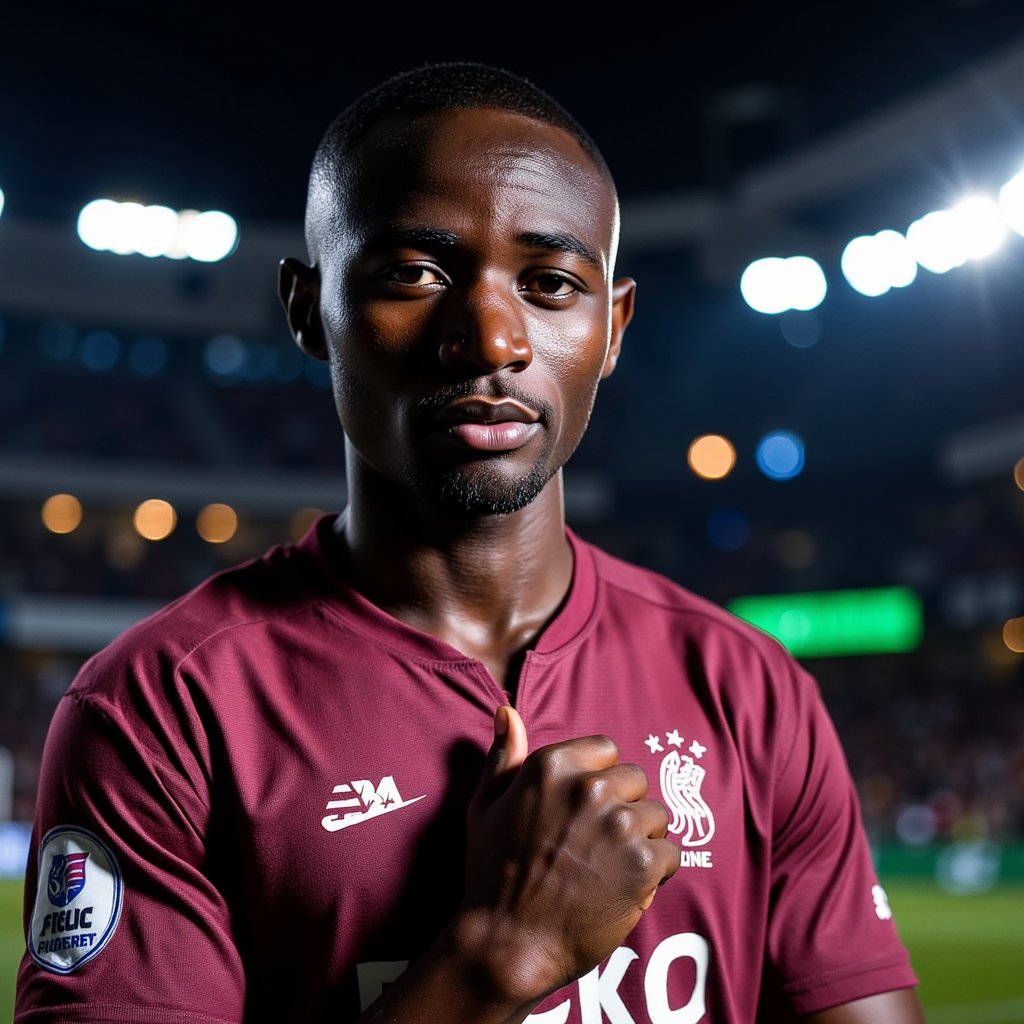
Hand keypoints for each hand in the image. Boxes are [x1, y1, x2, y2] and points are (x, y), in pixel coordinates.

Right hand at [459, 705, 679, 1004]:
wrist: (507, 943)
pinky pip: (671, 854)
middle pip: (636, 781)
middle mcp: (588, 787)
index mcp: (552, 766)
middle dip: (624, 808)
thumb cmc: (492, 874)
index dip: (599, 780)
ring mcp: (618, 825)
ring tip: (611, 869)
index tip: (585, 810)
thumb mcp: (485, 805)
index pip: (606, 750)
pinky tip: (628, 887)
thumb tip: (507, 711)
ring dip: (641, 840)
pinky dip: (657, 872)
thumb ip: (505, 756)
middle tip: (598, 844)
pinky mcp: (642, 865)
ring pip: (657, 816)